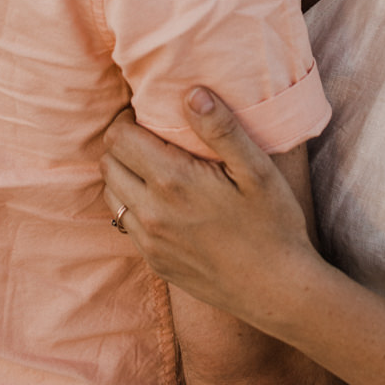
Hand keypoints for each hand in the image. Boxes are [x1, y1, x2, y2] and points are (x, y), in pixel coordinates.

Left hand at [101, 88, 315, 327]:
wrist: (277, 291)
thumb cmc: (273, 225)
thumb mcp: (257, 170)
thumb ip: (222, 129)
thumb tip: (192, 93)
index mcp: (173, 181)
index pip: (118, 137)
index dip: (129, 120)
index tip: (151, 116)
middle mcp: (151, 213)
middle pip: (107, 163)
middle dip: (123, 144)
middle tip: (153, 138)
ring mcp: (150, 242)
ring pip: (111, 194)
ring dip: (124, 175)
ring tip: (156, 167)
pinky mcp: (155, 263)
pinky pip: (126, 224)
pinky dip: (134, 205)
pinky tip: (165, 202)